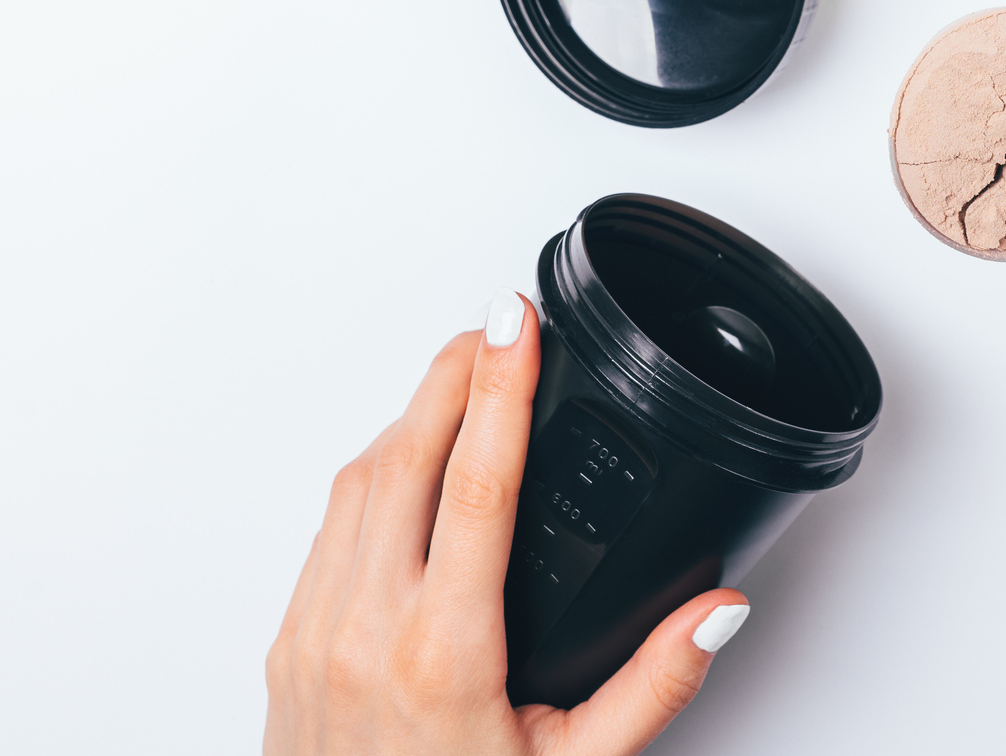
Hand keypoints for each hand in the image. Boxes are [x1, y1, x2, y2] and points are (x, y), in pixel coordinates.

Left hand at [265, 292, 748, 755]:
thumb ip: (654, 685)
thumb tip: (716, 611)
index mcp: (444, 652)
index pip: (476, 481)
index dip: (498, 385)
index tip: (515, 319)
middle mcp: (365, 628)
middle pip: (405, 453)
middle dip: (452, 373)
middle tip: (496, 323)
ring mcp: (315, 629)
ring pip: (356, 480)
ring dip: (412, 416)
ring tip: (462, 378)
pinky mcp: (289, 639)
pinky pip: (331, 525)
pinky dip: (376, 472)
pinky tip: (411, 464)